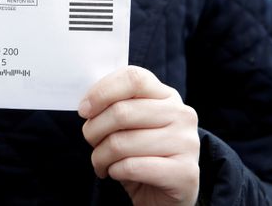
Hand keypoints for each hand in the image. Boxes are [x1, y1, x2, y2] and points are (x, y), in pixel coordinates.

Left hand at [78, 66, 199, 205]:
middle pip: (122, 112)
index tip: (84, 110)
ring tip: (101, 162)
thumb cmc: (140, 154)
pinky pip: (132, 167)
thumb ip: (116, 106)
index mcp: (167, 96)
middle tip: (90, 142)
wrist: (164, 196)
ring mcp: (187, 143)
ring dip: (100, 156)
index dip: (101, 92)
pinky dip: (114, 171)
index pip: (133, 78)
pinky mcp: (185, 173)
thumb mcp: (130, 124)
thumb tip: (87, 105)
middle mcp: (182, 115)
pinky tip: (116, 173)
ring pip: (122, 143)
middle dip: (94, 130)